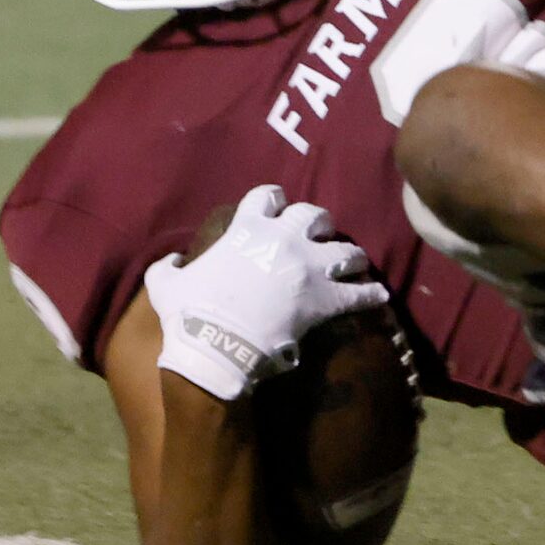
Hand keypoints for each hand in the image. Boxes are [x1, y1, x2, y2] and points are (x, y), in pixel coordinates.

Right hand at [145, 185, 389, 401]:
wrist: (216, 347)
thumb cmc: (189, 314)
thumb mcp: (165, 284)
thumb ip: (168, 266)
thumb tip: (174, 260)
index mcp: (247, 230)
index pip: (266, 197)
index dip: (273, 199)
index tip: (277, 205)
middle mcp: (284, 241)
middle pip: (313, 216)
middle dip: (318, 222)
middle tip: (319, 233)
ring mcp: (310, 269)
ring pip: (346, 249)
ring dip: (350, 255)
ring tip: (353, 262)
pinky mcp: (327, 299)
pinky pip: (359, 293)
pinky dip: (371, 294)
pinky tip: (379, 295)